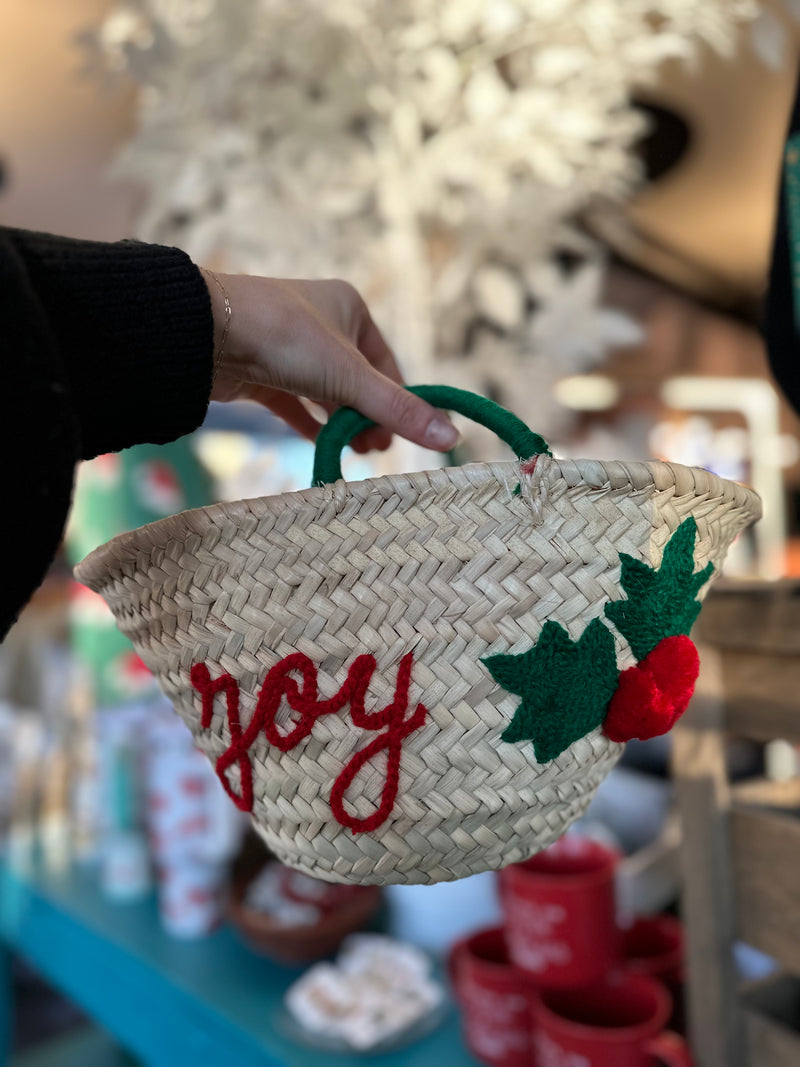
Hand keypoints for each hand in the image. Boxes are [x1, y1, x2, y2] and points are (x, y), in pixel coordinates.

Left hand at [202, 272, 458, 453]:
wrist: (202, 333)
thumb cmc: (283, 338)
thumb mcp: (349, 376)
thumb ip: (397, 410)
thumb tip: (452, 438)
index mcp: (349, 307)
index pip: (387, 363)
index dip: (397, 403)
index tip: (401, 439)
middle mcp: (321, 322)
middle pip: (357, 380)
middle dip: (368, 417)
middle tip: (376, 453)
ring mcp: (288, 347)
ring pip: (326, 392)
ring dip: (342, 423)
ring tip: (355, 453)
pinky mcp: (261, 370)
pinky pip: (294, 402)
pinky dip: (310, 423)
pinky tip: (324, 447)